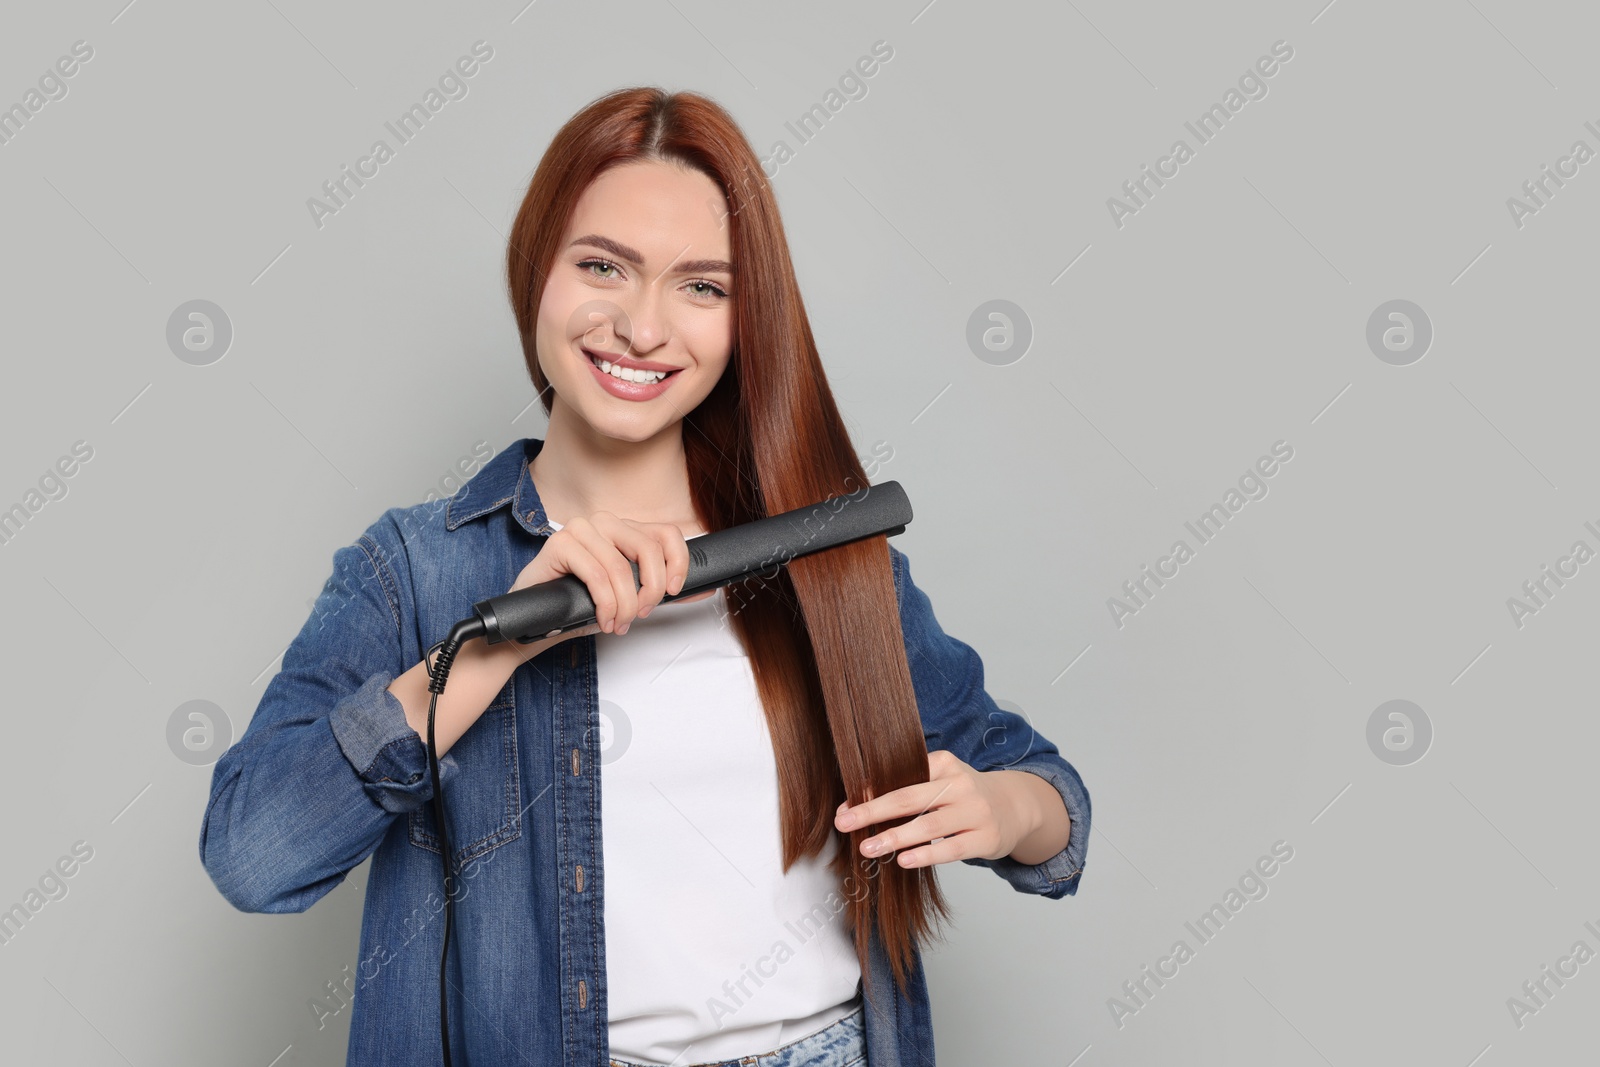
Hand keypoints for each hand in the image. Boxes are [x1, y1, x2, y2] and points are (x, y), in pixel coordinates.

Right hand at [507, 511, 714, 638]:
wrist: (536, 622)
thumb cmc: (580, 605)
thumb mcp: (630, 597)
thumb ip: (662, 590)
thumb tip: (707, 589)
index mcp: (624, 530)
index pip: (667, 533)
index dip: (678, 563)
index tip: (672, 591)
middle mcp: (604, 523)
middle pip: (648, 549)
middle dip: (649, 592)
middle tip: (638, 615)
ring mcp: (581, 529)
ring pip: (622, 568)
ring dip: (624, 606)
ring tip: (617, 623)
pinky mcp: (560, 543)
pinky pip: (597, 576)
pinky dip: (605, 605)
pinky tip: (602, 618)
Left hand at [832, 750, 1036, 868]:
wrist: (1014, 807)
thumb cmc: (963, 795)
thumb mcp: (941, 780)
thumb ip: (908, 786)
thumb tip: (856, 804)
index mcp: (945, 763)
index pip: (902, 777)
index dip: (871, 793)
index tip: (844, 808)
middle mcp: (961, 784)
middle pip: (910, 798)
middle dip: (873, 812)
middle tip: (844, 824)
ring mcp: (976, 812)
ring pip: (930, 826)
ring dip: (895, 838)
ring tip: (868, 848)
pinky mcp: (986, 838)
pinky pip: (951, 849)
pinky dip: (925, 855)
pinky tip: (903, 860)